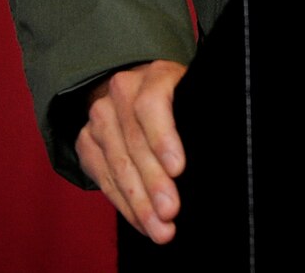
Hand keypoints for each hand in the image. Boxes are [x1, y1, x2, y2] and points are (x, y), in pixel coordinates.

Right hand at [78, 59, 187, 242]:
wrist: (139, 90)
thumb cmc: (181, 101)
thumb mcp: (194, 98)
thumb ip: (198, 119)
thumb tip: (217, 155)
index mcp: (155, 75)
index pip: (151, 105)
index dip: (163, 137)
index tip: (179, 169)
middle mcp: (122, 91)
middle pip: (135, 142)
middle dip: (153, 183)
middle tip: (171, 213)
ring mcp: (100, 116)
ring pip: (117, 164)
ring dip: (139, 202)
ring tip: (160, 229)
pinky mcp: (86, 141)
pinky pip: (103, 178)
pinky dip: (124, 204)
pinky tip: (142, 223)